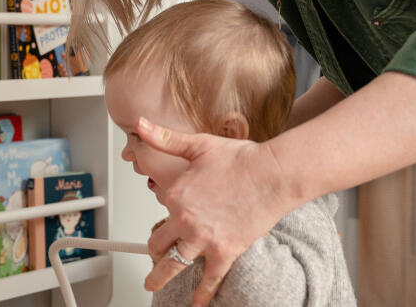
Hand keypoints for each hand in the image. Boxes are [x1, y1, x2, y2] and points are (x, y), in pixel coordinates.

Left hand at [136, 117, 296, 306]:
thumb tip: (141, 126)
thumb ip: (165, 139)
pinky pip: (210, 279)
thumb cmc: (242, 159)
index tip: (165, 212)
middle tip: (151, 256)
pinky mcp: (226, 251)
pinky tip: (195, 304)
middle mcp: (185, 220)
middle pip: (158, 242)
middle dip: (152, 250)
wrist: (274, 174)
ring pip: (173, 264)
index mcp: (175, 195)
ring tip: (153, 284)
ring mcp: (204, 239)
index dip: (162, 208)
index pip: (157, 207)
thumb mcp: (197, 144)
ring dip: (160, 277)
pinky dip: (201, 295)